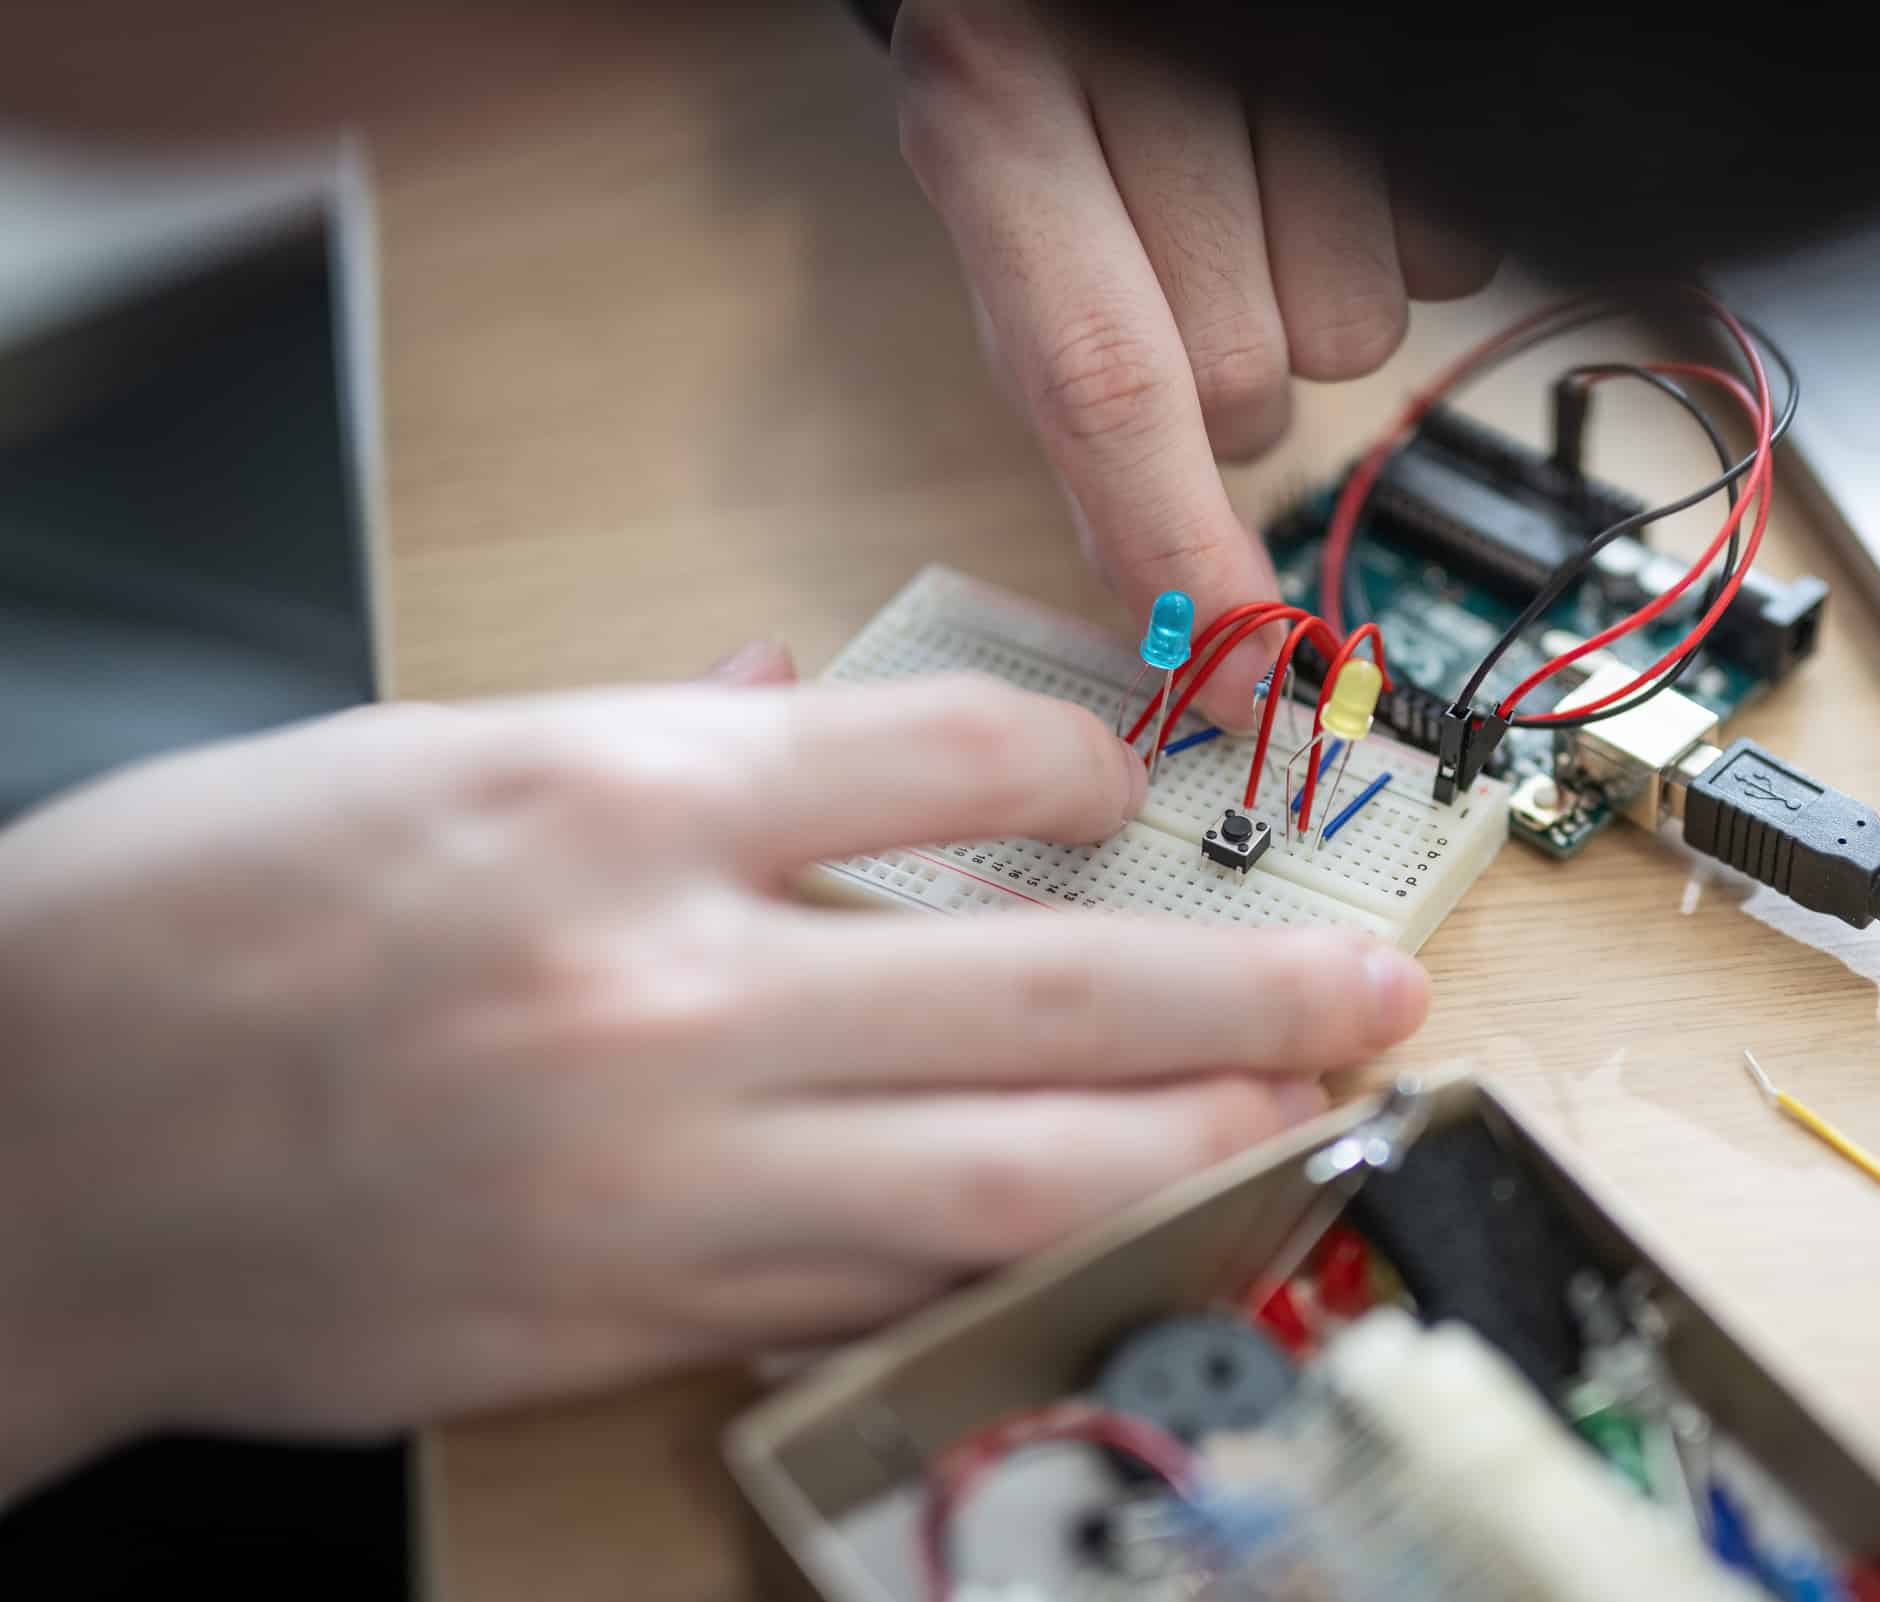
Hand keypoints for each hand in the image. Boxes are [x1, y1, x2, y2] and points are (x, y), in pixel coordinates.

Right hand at [0, 648, 1427, 1494]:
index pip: (943, 757)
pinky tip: (1110, 1231)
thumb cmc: (192, 920)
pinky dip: (1012, 1253)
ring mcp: (662, 1173)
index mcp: (615, 799)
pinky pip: (879, 1285)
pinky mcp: (632, 1314)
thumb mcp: (429, 751)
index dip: (1080, 765)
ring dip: (1188, 1147)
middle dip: (1244, 992)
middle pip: (1044, 990)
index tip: (1124, 780)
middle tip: (1371, 989)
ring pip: (1006, 1176)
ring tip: (1305, 1121)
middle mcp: (668, 986)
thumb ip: (661, 732)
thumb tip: (809, 696)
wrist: (19, 1150)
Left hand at [889, 0, 1498, 719]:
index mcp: (989, 107)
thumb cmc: (1052, 80)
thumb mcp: (1002, 206)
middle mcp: (1129, 62)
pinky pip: (1441, 256)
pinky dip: (1396, 248)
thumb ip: (1067, 376)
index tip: (1237, 680)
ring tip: (1252, 211)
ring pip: (1353, 334)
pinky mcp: (1392, 73)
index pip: (1101, 383)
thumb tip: (1174, 602)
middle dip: (1226, 404)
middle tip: (1185, 303)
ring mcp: (1281, 57)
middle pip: (1241, 382)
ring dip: (1312, 315)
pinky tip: (1324, 177)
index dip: (1177, 551)